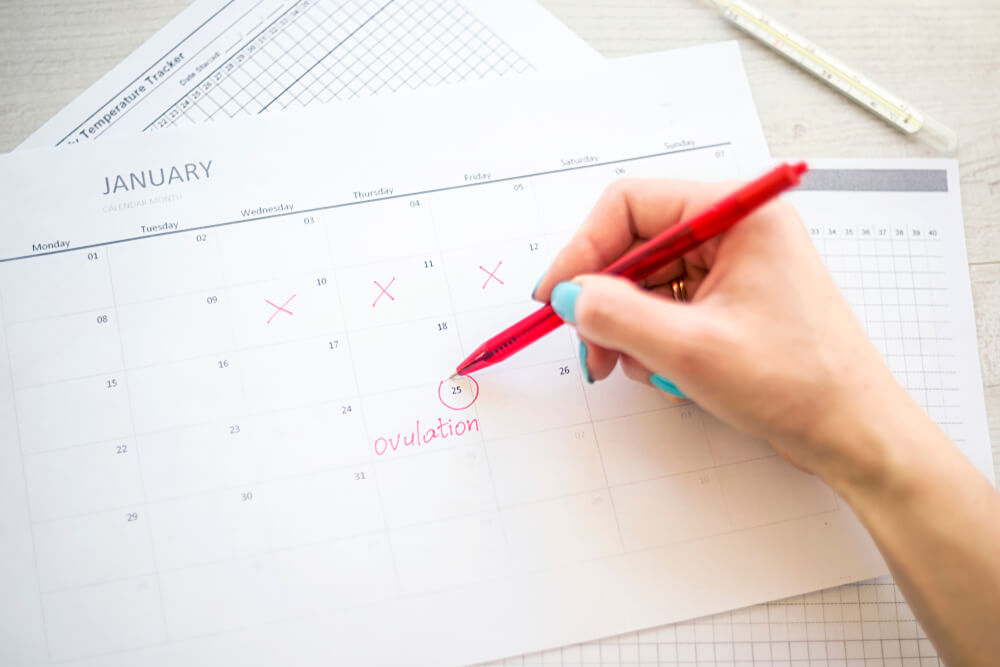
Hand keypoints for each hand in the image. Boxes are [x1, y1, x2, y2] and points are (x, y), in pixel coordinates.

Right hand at [534, 178, 910, 484]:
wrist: (854, 434)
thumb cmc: (800, 385)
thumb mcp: (691, 350)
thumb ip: (617, 316)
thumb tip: (570, 295)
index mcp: (739, 215)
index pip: (632, 204)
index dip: (584, 248)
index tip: (557, 294)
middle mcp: (736, 231)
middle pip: (636, 245)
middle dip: (606, 299)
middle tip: (591, 346)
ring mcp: (735, 267)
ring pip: (647, 281)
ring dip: (629, 326)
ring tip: (639, 366)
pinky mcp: (732, 301)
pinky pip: (669, 306)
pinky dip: (653, 338)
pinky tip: (666, 370)